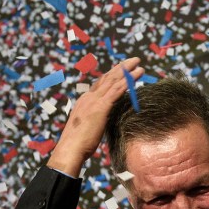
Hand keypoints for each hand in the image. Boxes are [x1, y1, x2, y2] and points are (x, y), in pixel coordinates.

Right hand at [47, 57, 143, 176]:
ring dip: (127, 71)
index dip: (111, 76)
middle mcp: (89, 97)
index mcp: (84, 101)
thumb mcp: (86, 127)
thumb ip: (94, 120)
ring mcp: (95, 101)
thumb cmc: (78, 143)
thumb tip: (101, 121)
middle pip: (107, 78)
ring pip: (113, 80)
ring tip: (138, 63)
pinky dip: (128, 80)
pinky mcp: (101, 107)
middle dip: (120, 68)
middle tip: (132, 60)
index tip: (120, 70)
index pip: (99, 84)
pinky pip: (117, 90)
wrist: (70, 148)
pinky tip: (136, 75)